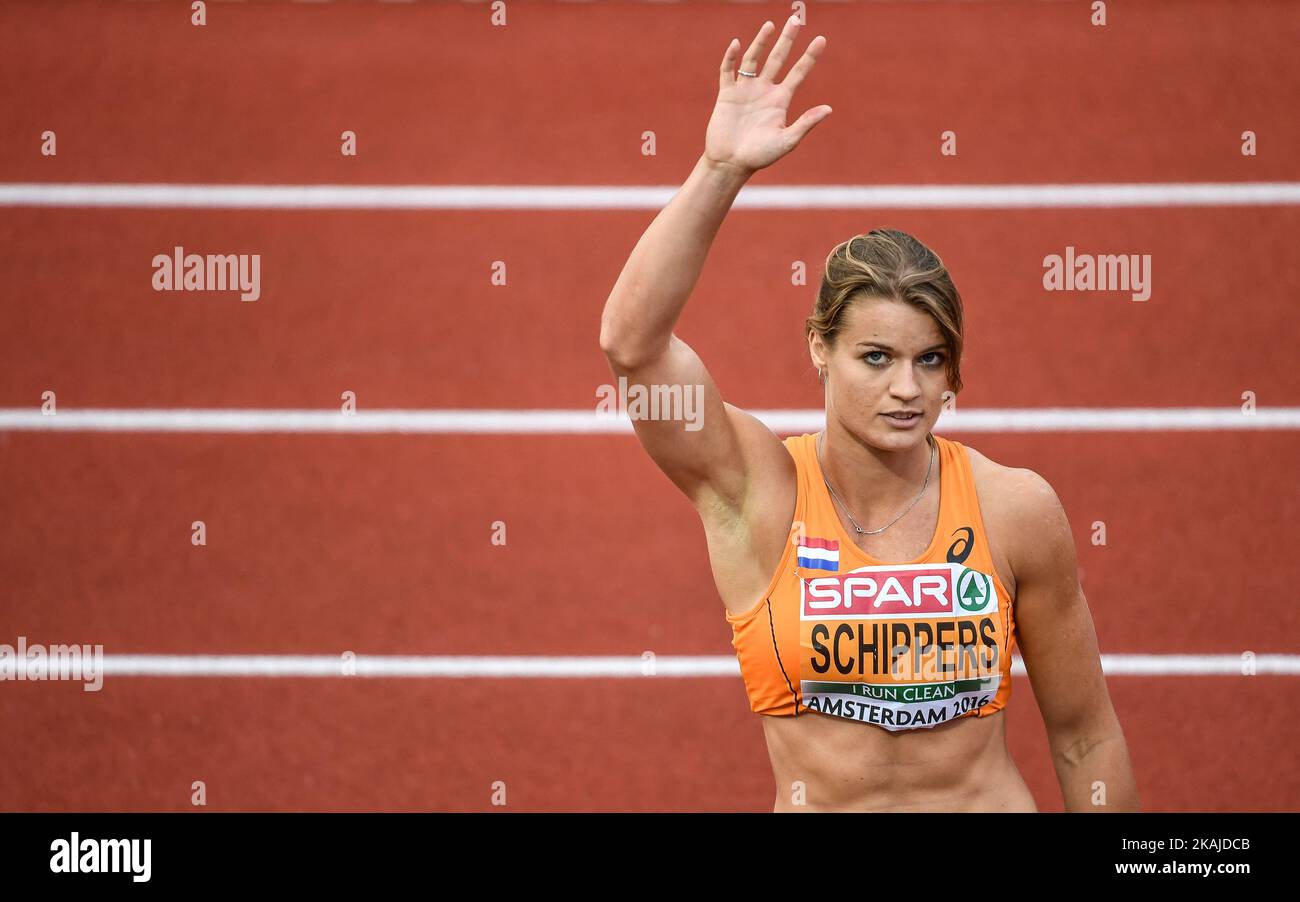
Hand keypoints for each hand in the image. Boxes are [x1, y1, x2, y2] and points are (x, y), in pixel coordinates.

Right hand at [705, 16, 830, 176]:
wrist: (730, 163)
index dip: (810, 56)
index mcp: (780, 100)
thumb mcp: (787, 141)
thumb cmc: (760, 156)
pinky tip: (736, 44)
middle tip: (795, 20)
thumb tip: (829, 109)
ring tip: (770, 25)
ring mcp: (745, 90)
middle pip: (778, 59)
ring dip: (761, 42)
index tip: (821, 39)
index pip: (798, 73)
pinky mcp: (727, 94)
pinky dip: (731, 58)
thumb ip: (806, 123)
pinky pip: (729, 71)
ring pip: (754, 59)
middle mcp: (764, 90)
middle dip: (787, 40)